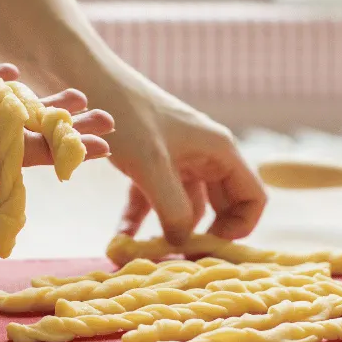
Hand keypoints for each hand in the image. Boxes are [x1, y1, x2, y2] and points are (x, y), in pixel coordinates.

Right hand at [0, 11, 113, 165]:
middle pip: (17, 135)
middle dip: (64, 132)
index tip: (103, 144)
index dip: (61, 143)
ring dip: (40, 112)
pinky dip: (2, 90)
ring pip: (0, 117)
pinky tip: (16, 81)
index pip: (15, 142)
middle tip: (110, 126)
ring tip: (78, 104)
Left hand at [87, 67, 266, 246]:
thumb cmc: (126, 114)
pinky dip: (141, 219)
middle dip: (203, 235)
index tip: (211, 247)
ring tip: (146, 255)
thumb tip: (183, 244)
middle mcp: (205, 155)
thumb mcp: (151, 164)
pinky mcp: (151, 163)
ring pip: (185, 207)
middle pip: (222, 207)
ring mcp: (178, 160)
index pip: (254, 197)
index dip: (240, 227)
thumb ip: (173, 208)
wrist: (88, 80)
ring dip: (168, 231)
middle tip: (179, 261)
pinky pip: (155, 199)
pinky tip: (120, 239)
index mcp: (220, 150)